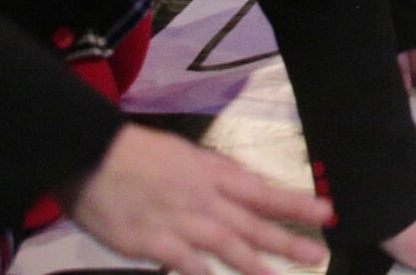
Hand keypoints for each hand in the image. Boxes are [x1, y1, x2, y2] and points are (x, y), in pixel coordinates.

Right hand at [66, 124, 331, 274]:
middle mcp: (204, 197)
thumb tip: (244, 193)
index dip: (295, 202)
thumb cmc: (136, 154)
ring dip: (255, 262)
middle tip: (318, 253)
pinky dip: (203, 272)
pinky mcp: (152, 241)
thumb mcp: (185, 157)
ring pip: (226, 243)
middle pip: (252, 221)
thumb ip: (215, 178)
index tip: (326, 212)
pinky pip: (184, 262)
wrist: (90, 153)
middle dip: (287, 238)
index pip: (263, 190)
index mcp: (212, 172)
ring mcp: (179, 220)